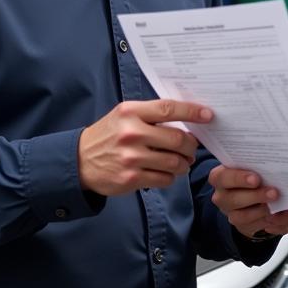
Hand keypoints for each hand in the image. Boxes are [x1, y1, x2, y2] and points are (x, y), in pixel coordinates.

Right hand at [78, 99, 210, 196]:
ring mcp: (131, 158)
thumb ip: (151, 115)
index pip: (168, 109)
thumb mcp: (124, 116)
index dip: (192, 112)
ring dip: (184, 163)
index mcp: (130, 113)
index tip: (208, 115)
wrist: (79, 161)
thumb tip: (187, 119)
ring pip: (174, 162)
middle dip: (191, 145)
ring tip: (182, 162)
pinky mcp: (130, 179)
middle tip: (192, 147)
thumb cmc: (108, 135)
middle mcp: (131, 133)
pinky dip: (170, 176)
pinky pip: (164, 178)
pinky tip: (165, 172)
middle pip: (177, 139)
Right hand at [209, 165, 287, 238]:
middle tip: (274, 193)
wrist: (254, 195)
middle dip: (255, 196)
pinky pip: (259, 227)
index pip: (221, 177)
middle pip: (233, 199)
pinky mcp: (244, 227)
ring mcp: (232, 214)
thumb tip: (278, 149)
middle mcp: (222, 197)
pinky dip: (277, 222)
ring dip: (264, 212)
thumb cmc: (253, 172)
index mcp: (221, 178)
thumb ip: (258, 161)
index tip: (256, 178)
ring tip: (282, 206)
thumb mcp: (252, 164)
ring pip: (243, 217)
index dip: (238, 178)